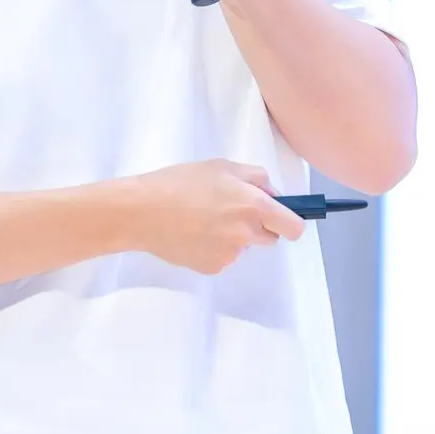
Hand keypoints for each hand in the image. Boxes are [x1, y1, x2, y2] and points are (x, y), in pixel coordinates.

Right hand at [123, 159, 305, 274]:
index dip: (291, 221)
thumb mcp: (221, 167)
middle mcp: (246, 234)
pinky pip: (223, 257)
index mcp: (253, 206)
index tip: (280, 216)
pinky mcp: (212, 268)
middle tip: (231, 209)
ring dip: (233, 236)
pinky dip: (213, 247)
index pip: (293, 227)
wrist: (141, 212)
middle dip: (258, 226)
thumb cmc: (179, 182)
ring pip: (243, 246)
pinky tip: (192, 233)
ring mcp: (230, 255)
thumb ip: (255, 178)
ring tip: (202, 219)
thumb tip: (272, 193)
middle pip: (270, 238)